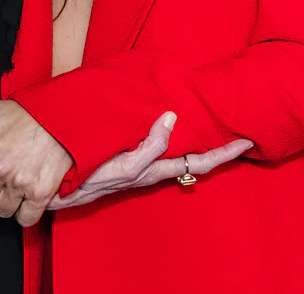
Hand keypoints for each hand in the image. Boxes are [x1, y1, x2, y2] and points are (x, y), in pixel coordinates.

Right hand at [47, 112, 251, 209]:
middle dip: (216, 145)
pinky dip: (171, 134)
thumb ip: (150, 146)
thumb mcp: (124, 166)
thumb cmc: (89, 179)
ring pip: (176, 151)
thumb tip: (171, 118)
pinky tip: (169, 121)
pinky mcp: (126, 157)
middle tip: (238, 128)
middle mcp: (153, 167)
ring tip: (211, 122)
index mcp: (156, 168)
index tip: (248, 140)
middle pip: (194, 157)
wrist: (55, 185)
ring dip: (196, 139)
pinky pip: (158, 145)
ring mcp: (141, 164)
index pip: (200, 161)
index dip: (224, 151)